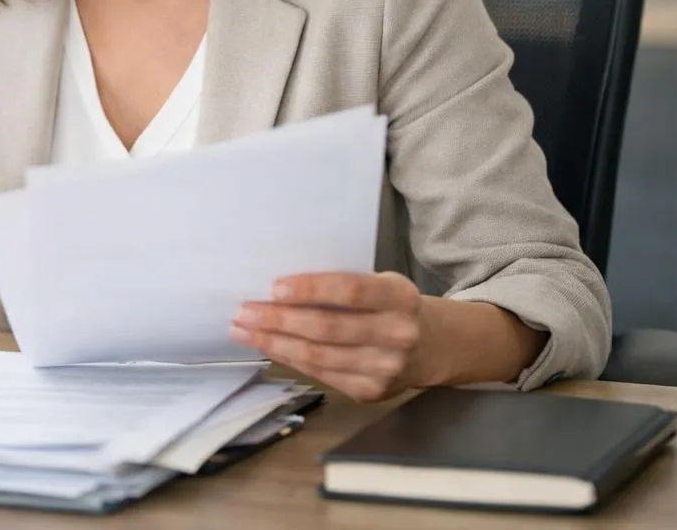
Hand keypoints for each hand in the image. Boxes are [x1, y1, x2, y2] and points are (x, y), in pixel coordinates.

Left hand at [229, 271, 430, 401]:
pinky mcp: (371, 392)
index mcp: (399, 297)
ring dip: (274, 342)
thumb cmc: (392, 306)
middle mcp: (396, 335)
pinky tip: (268, 346)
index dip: (311, 289)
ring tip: (244, 329)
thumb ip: (343, 286)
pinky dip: (289, 359)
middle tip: (245, 310)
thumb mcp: (380, 285)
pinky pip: (320, 374)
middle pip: (327, 328)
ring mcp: (385, 368)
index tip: (274, 287)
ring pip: (318, 356)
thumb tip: (279, 288)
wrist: (432, 346)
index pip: (350, 291)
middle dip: (279, 320)